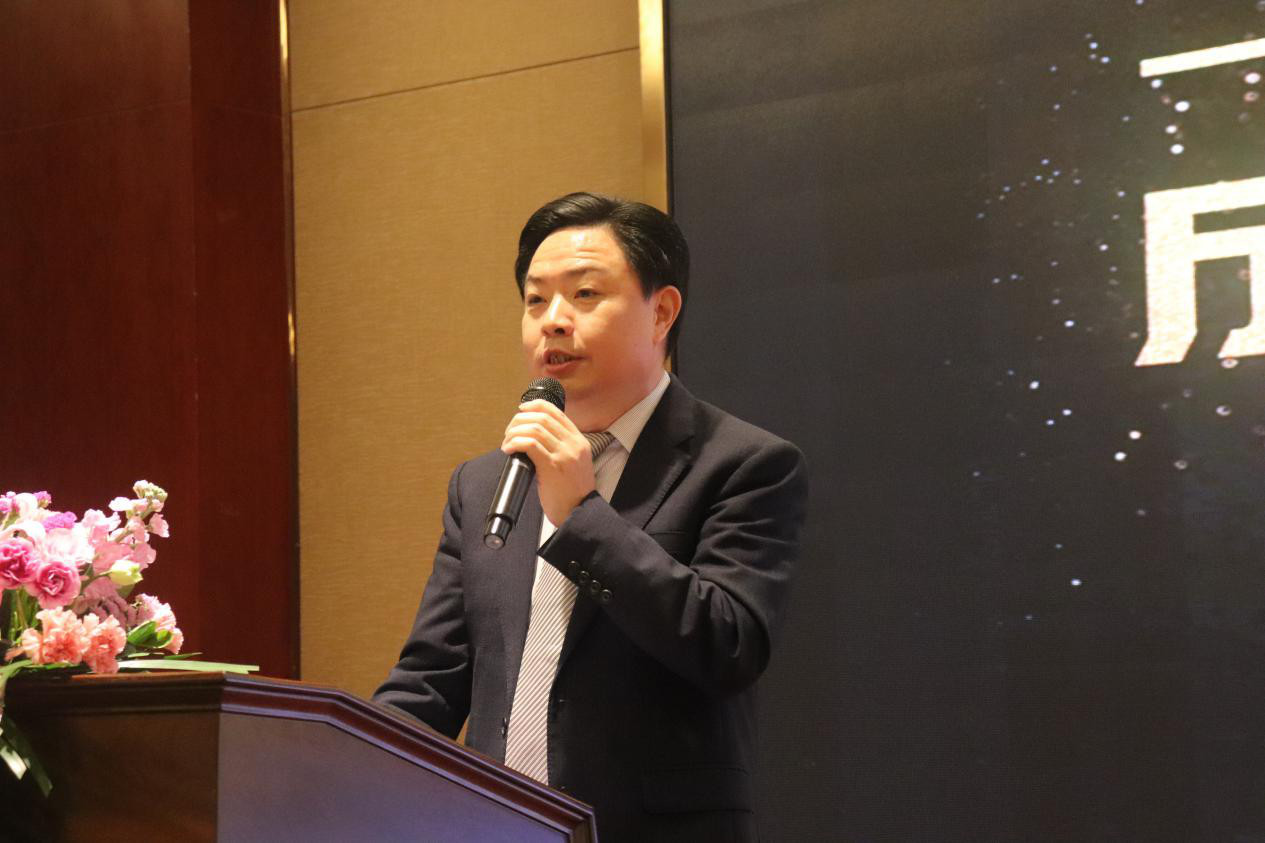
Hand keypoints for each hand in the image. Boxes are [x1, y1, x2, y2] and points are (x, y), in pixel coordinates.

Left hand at [501, 399, 595, 525]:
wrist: (579, 513)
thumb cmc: (572, 494)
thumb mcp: (574, 463)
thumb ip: (561, 449)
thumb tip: (534, 439)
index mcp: (579, 441)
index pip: (556, 412)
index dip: (535, 406)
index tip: (522, 410)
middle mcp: (573, 444)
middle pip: (542, 417)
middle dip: (520, 420)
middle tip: (509, 431)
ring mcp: (564, 454)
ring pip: (534, 429)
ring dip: (515, 432)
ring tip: (507, 442)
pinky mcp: (552, 466)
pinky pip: (530, 445)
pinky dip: (515, 443)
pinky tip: (509, 449)